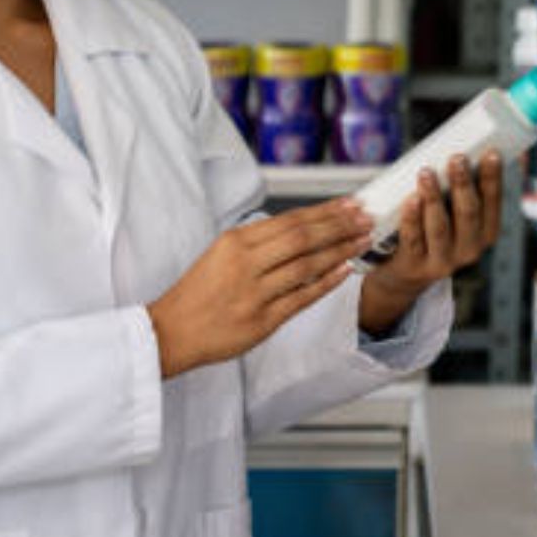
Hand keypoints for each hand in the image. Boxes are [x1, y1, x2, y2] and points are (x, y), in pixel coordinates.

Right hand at [148, 199, 372, 378]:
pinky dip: (326, 283)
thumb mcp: (220, 254)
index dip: (324, 211)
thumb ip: (258, 242)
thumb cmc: (198, 293)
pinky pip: (302, 298)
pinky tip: (345, 271)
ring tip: (363, 241)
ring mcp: (255, 293)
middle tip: (366, 218)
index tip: (349, 204)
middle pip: (303, 237)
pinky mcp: (262, 320)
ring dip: (340, 250)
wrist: (171, 331)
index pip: (290, 220)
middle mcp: (246, 263)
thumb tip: (301, 229)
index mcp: (236, 242)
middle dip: (339, 226)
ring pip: (307, 265)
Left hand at [359, 151, 503, 334]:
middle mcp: (469, 249)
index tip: (491, 153)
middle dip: (463, 184)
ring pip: (440, 227)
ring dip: (434, 197)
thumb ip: (454, 188)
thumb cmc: (430, 229)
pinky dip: (412, 218)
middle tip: (456, 158)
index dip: (493, 178)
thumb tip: (456, 150)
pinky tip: (410, 200)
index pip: (492, 202)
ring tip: (426, 173)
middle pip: (468, 213)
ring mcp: (442, 261)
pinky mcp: (415, 265)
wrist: (404, 274)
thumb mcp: (450, 213)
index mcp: (485, 232)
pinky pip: (413, 238)